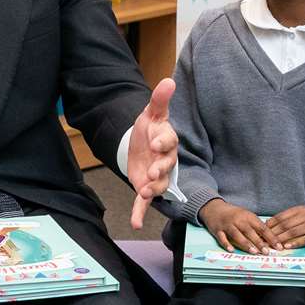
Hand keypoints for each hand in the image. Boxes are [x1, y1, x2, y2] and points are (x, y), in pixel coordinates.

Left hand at [126, 79, 177, 228]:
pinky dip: (140, 213)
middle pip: (166, 166)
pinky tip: (135, 224)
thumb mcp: (151, 113)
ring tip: (144, 193)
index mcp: (167, 142)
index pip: (169, 142)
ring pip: (158, 185)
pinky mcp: (145, 186)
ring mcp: (156, 176)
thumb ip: (159, 99)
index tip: (155, 141)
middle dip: (160, 169)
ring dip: (152, 190)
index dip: (163, 142)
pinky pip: (144, 202)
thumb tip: (168, 80)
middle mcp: (165, 161)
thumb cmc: (150, 128)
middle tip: (152, 171)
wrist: (140, 144)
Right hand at [199, 198, 275, 254]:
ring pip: (237, 234)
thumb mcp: (247, 216)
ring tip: (254, 252)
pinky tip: (231, 250)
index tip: (278, 246)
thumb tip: (270, 239)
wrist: (214, 208)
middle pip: (250, 231)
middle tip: (267, 252)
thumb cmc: (234, 215)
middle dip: (259, 242)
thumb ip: (256, 226)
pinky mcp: (218, 229)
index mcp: (248, 216)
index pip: (262, 227)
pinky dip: (226, 244)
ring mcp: (227, 224)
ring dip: (246, 244)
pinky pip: (222, 237)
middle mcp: (238, 220)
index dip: (271, 237)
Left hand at [266, 205, 304, 248]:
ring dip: (282, 239)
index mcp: (299, 210)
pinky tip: (288, 246)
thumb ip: (290, 217)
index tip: (261, 232)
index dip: (270, 225)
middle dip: (273, 233)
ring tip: (273, 245)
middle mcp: (304, 216)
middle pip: (285, 225)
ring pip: (293, 232)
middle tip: (263, 241)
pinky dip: (296, 242)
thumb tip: (271, 224)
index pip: (280, 217)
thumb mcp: (304, 212)